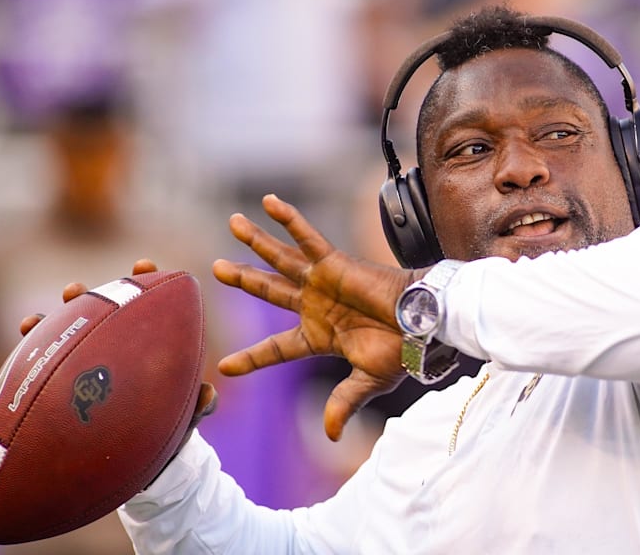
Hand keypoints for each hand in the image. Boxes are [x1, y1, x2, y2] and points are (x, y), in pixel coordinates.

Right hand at [17, 258, 217, 432]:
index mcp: (144, 347)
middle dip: (85, 297)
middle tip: (75, 289)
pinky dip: (27, 363)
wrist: (145, 466)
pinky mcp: (62, 391)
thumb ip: (198, 406)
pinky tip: (15, 361)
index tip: (143, 265)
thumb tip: (208, 393)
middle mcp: (113, 349)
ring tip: (32, 319)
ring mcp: (85, 368)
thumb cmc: (169, 432)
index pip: (145, 306)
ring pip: (63, 339)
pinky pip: (40, 375)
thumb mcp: (185, 419)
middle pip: (98, 315)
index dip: (143, 281)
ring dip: (46, 325)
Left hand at [212, 194, 426, 440]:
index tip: (225, 368)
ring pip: (280, 259)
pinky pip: (307, 237)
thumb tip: (328, 436)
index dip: (251, 358)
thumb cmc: (401, 351)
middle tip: (215, 269)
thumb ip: (342, 404)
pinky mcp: (334, 262)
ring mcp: (322, 281)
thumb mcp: (366, 382)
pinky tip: (269, 202)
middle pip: (268, 290)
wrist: (424, 324)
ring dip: (257, 242)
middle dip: (242, 279)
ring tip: (233, 223)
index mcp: (318, 336)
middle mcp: (314, 305)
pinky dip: (289, 220)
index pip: (275, 349)